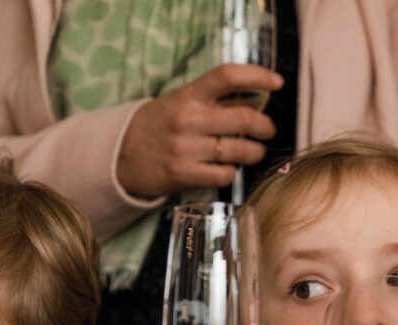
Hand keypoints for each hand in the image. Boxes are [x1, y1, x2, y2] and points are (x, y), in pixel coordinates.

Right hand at [116, 64, 282, 197]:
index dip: (258, 76)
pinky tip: (228, 168)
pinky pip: (224, 174)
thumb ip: (212, 100)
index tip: (277, 82)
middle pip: (244, 117)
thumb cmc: (157, 125)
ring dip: (255, 152)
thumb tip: (257, 101)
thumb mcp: (179, 102)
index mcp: (188, 95)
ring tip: (255, 152)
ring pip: (239, 150)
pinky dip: (232, 172)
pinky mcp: (183, 174)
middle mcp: (188, 119)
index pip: (227, 76)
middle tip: (268, 130)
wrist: (119, 155)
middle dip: (265, 126)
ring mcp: (185, 148)